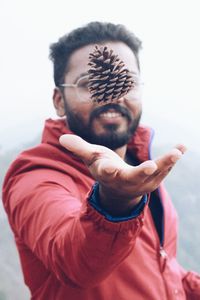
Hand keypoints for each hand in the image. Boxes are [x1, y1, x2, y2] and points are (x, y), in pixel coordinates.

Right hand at [60, 134, 185, 215]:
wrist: (120, 188)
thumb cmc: (105, 169)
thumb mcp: (92, 158)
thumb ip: (79, 148)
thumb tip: (62, 137)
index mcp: (109, 175)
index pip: (106, 173)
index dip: (107, 170)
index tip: (108, 168)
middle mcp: (126, 181)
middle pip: (135, 177)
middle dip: (143, 172)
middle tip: (151, 166)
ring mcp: (142, 182)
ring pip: (155, 175)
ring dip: (166, 164)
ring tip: (177, 151)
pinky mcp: (154, 179)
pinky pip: (165, 169)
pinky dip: (173, 159)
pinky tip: (183, 146)